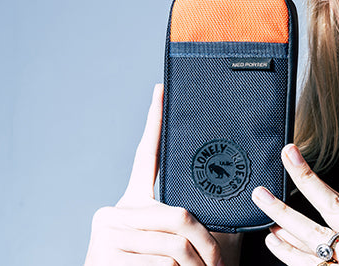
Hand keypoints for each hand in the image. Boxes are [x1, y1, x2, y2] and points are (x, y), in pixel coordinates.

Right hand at [85, 84, 235, 265]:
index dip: (155, 122)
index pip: (146, 156)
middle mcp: (114, 213)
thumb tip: (232, 193)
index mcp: (132, 203)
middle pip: (180, 215)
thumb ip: (193, 219)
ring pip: (175, 245)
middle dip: (206, 244)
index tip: (161, 90)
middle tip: (218, 265)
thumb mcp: (179, 244)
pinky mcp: (106, 257)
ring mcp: (107, 234)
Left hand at [252, 144, 338, 264]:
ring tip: (265, 216)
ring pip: (314, 249)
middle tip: (261, 192)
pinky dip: (290, 256)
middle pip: (324, 226)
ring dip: (285, 231)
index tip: (290, 157)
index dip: (310, 180)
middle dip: (288, 206)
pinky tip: (275, 243)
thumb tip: (317, 198)